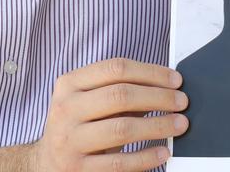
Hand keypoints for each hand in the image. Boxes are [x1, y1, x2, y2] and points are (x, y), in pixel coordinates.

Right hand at [30, 57, 189, 171]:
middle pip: (121, 95)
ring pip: (122, 128)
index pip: (116, 68)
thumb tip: (166, 88)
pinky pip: (119, 163)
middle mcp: (66, 109)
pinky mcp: (77, 169)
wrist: (46, 162)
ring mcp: (69, 140)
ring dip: (158, 125)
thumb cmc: (78, 126)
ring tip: (179, 125)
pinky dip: (146, 157)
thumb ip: (120, 91)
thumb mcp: (90, 101)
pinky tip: (162, 152)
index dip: (151, 72)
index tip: (176, 80)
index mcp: (69, 84)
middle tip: (182, 102)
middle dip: (159, 97)